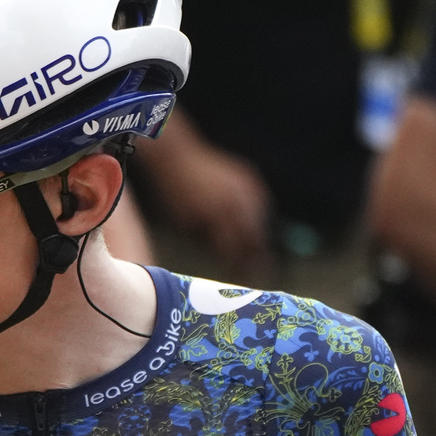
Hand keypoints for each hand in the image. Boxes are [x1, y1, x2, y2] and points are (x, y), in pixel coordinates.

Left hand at [150, 135, 271, 268]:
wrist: (177, 156)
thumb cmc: (175, 194)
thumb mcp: (186, 221)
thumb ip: (208, 238)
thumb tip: (226, 256)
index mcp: (218, 215)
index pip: (235, 248)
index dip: (240, 266)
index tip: (243, 279)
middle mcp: (236, 201)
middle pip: (254, 236)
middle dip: (256, 255)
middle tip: (259, 272)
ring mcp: (246, 187)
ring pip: (260, 219)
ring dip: (260, 236)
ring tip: (259, 253)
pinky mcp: (249, 176)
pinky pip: (259, 202)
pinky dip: (258, 215)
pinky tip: (255, 226)